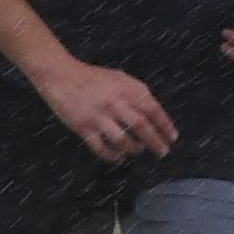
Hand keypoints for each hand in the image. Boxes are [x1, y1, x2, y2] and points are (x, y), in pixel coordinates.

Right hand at [35, 55, 176, 161]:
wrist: (61, 75)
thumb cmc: (93, 77)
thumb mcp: (119, 78)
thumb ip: (136, 93)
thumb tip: (153, 114)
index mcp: (126, 88)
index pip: (152, 109)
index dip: (164, 125)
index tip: (172, 138)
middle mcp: (115, 102)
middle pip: (141, 126)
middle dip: (155, 142)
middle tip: (162, 152)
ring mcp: (98, 116)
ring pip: (123, 140)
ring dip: (134, 149)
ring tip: (138, 151)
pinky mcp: (83, 127)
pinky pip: (101, 148)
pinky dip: (112, 156)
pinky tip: (119, 158)